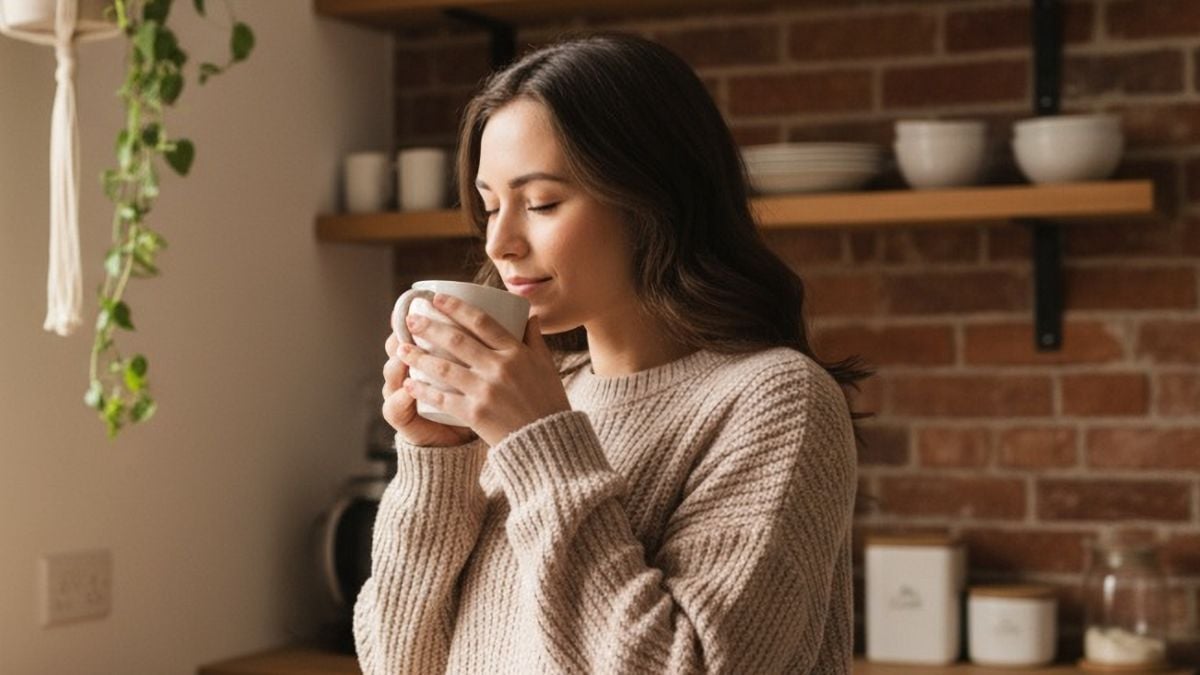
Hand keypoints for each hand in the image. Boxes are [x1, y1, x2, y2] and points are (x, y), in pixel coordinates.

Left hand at [396, 293, 571, 446]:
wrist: (548, 443)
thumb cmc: (548, 402)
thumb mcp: (546, 366)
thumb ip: (534, 339)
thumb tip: (530, 315)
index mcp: (517, 352)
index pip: (482, 321)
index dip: (456, 307)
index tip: (437, 299)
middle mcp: (500, 367)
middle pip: (456, 340)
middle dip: (429, 327)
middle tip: (410, 320)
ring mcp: (486, 390)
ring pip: (444, 367)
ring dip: (418, 356)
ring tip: (401, 348)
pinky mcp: (476, 413)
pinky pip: (442, 398)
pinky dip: (423, 390)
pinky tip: (409, 384)